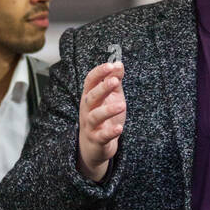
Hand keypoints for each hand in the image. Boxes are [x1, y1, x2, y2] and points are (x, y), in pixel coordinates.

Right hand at [78, 61, 125, 182]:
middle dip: (102, 88)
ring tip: (122, 104)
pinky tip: (119, 128)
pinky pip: (102, 136)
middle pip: (91, 97)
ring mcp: (90, 125)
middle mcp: (87, 110)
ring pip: (96, 116)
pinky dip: (110, 132)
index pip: (90, 82)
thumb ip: (114, 81)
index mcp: (90, 97)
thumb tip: (119, 63)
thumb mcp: (111, 97)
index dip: (99, 73)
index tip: (110, 65)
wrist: (95, 146)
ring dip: (108, 110)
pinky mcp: (97, 140)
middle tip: (115, 81)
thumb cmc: (104, 118)